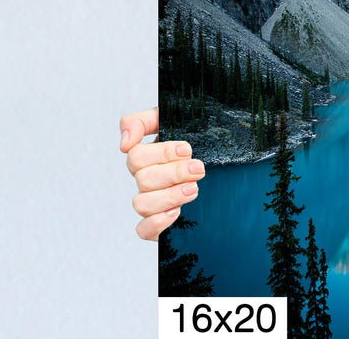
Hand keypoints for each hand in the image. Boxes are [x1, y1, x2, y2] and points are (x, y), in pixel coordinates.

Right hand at [120, 107, 204, 240]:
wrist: (224, 159)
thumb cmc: (196, 138)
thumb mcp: (171, 119)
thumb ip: (141, 121)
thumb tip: (124, 144)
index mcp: (146, 157)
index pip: (136, 156)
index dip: (162, 153)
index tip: (187, 149)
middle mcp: (146, 180)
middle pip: (143, 180)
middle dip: (174, 173)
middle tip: (198, 169)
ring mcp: (152, 202)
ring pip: (141, 204)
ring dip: (169, 196)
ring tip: (194, 188)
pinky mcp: (160, 223)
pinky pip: (143, 230)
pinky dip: (157, 223)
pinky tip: (177, 212)